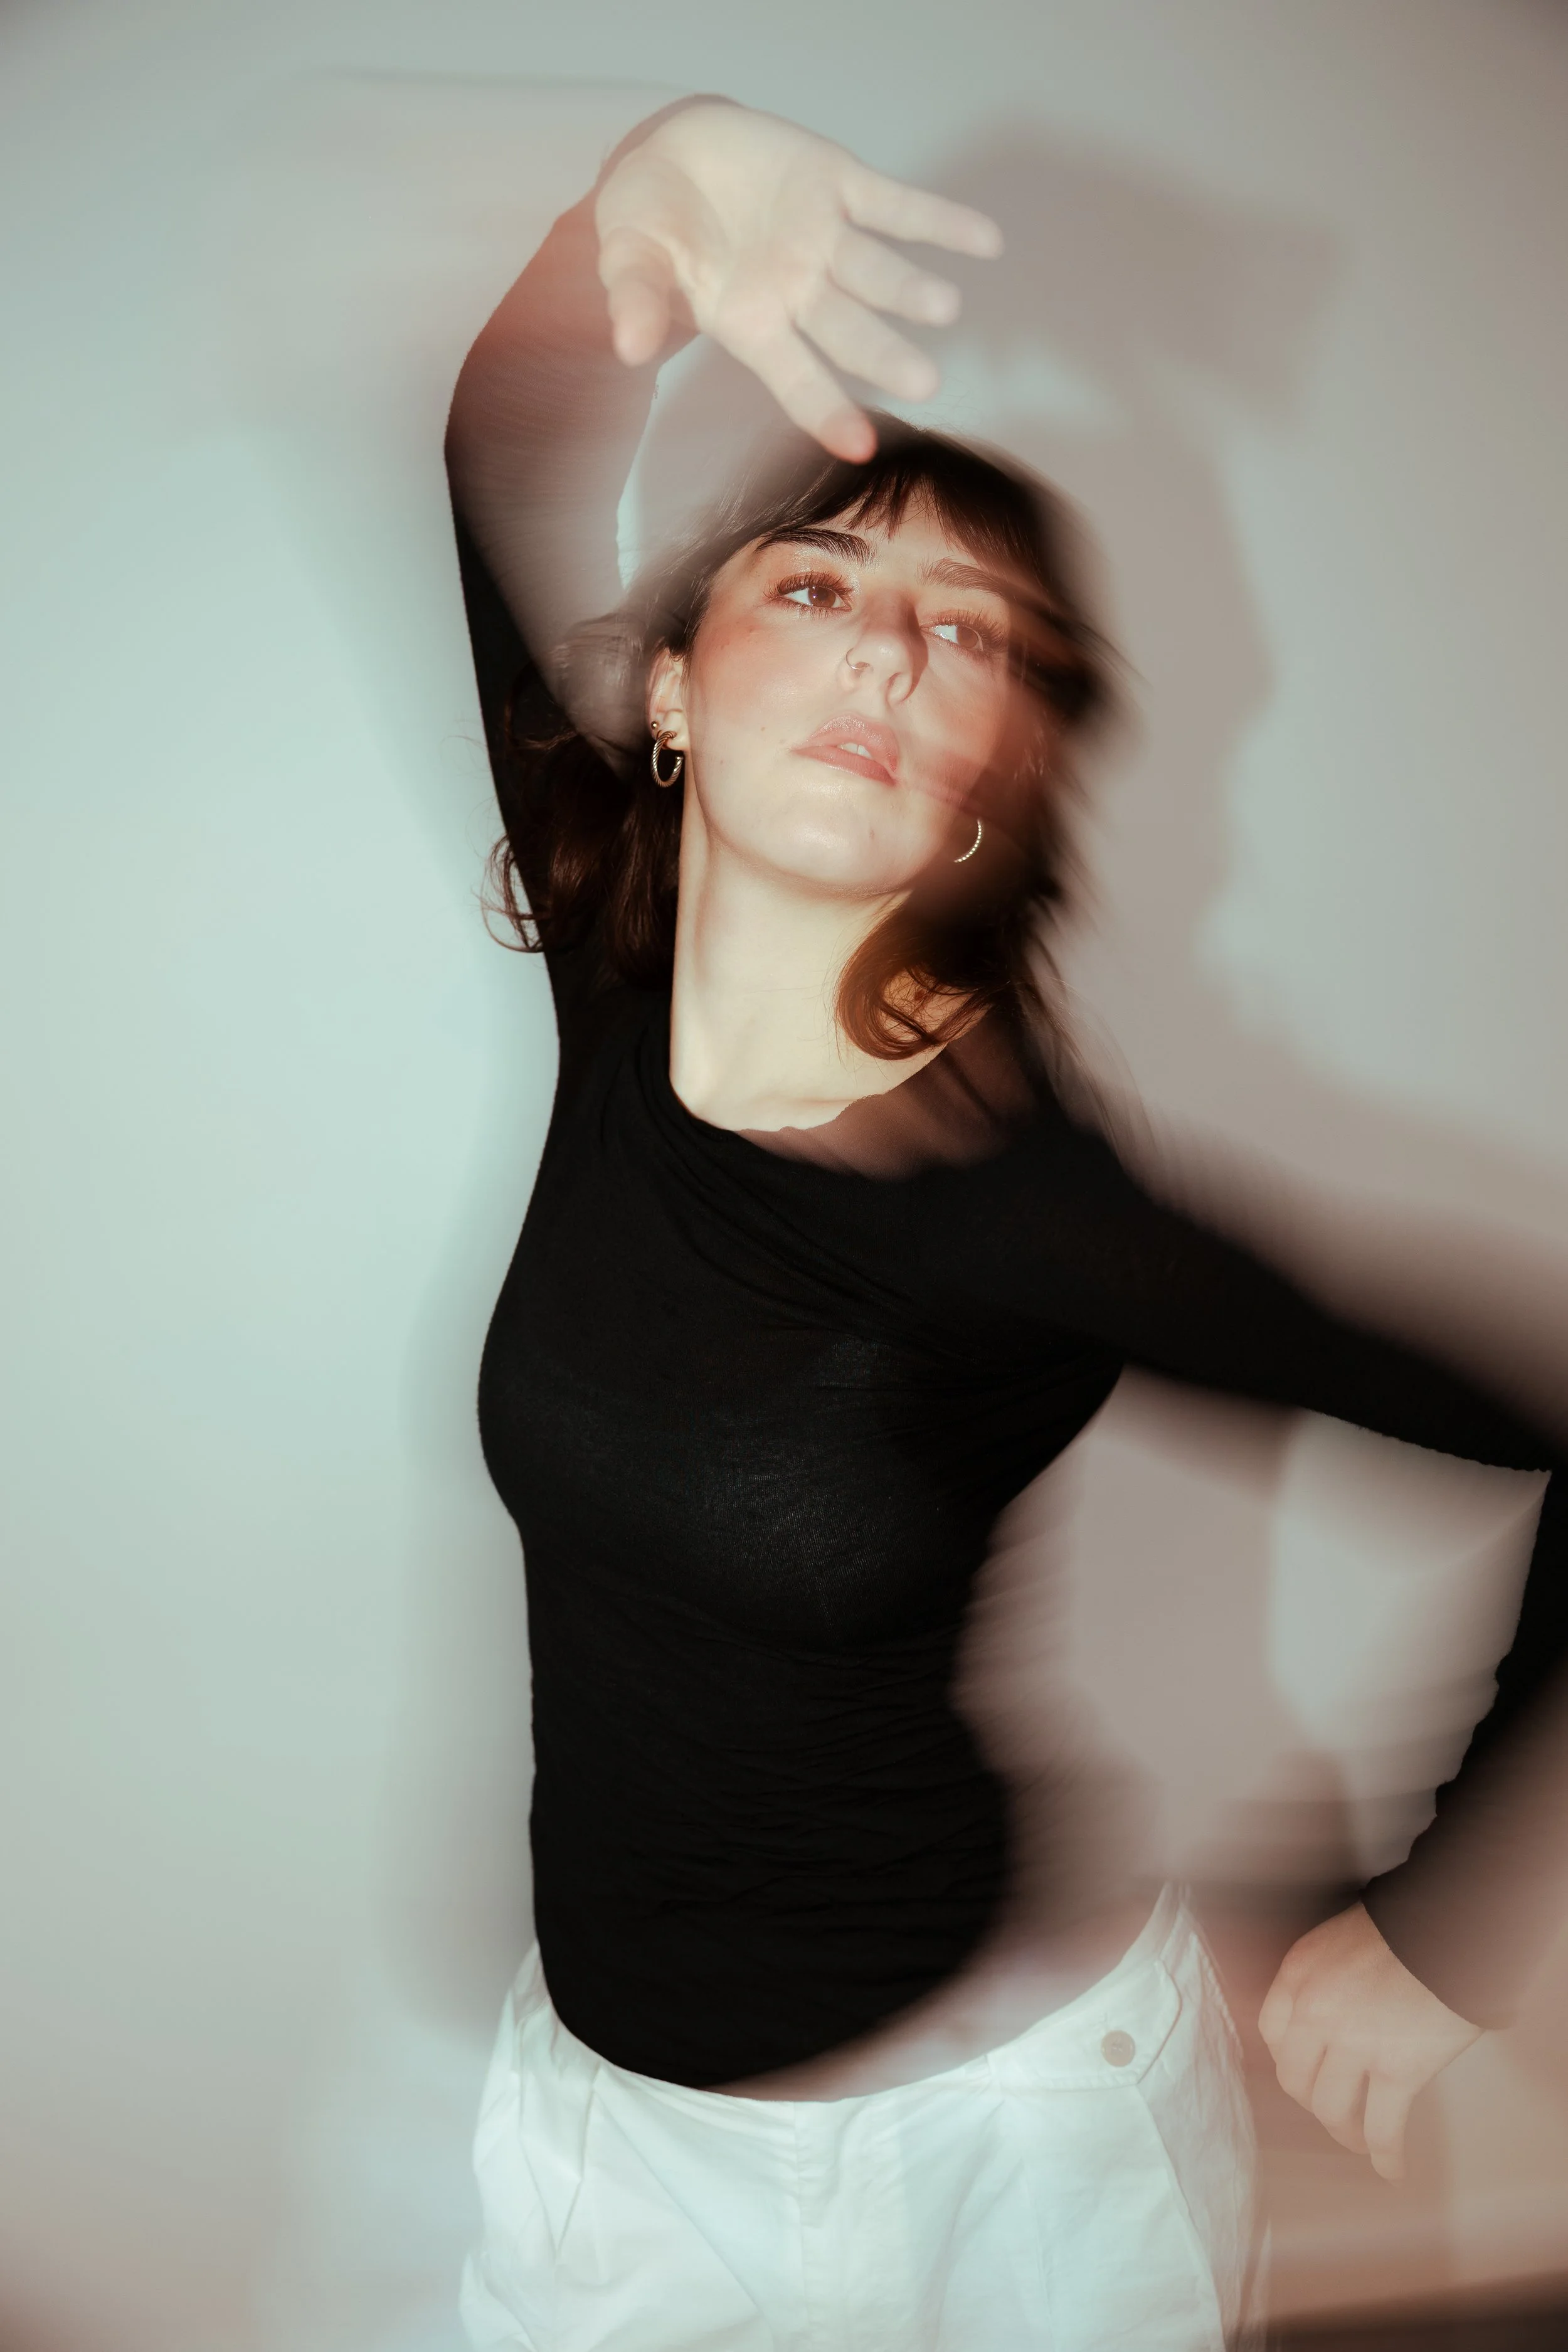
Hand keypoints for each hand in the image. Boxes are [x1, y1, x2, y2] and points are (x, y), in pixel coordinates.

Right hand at [593, 101, 1000, 460]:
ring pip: (878, 272)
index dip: (827, 410)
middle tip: (925, 382)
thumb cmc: (648, 225)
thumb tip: (628, 345)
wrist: (668, 154)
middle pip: (850, 331)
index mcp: (753, 325)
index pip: (795, 378)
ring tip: (944, 306)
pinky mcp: (840, 183)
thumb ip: (639, 301)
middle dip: (885, 354)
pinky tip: (987, 242)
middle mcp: (799, 293)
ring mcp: (824, 239)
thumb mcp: (630, 259)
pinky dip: (940, 221)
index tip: (861, 447)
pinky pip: (898, 206)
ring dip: (912, 289)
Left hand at [1258, 1901, 1482, 2180]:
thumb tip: (1326, 2025)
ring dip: (1344, 2133)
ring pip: (1331, 2109)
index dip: (1289, 2062)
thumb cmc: (1400, 1931)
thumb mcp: (1338, 1944)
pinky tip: (1391, 2169)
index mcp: (1297, 1974)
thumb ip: (1322, 1981)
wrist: (1447, 1930)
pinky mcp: (1396, 2069)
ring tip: (1360, 2141)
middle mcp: (1314, 2011)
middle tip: (1333, 2112)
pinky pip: (1382, 2126)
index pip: (1272, 2034)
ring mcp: (1352, 2043)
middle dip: (1313, 2102)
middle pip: (1296, 2078)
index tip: (1303, 2076)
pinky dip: (1385, 2154)